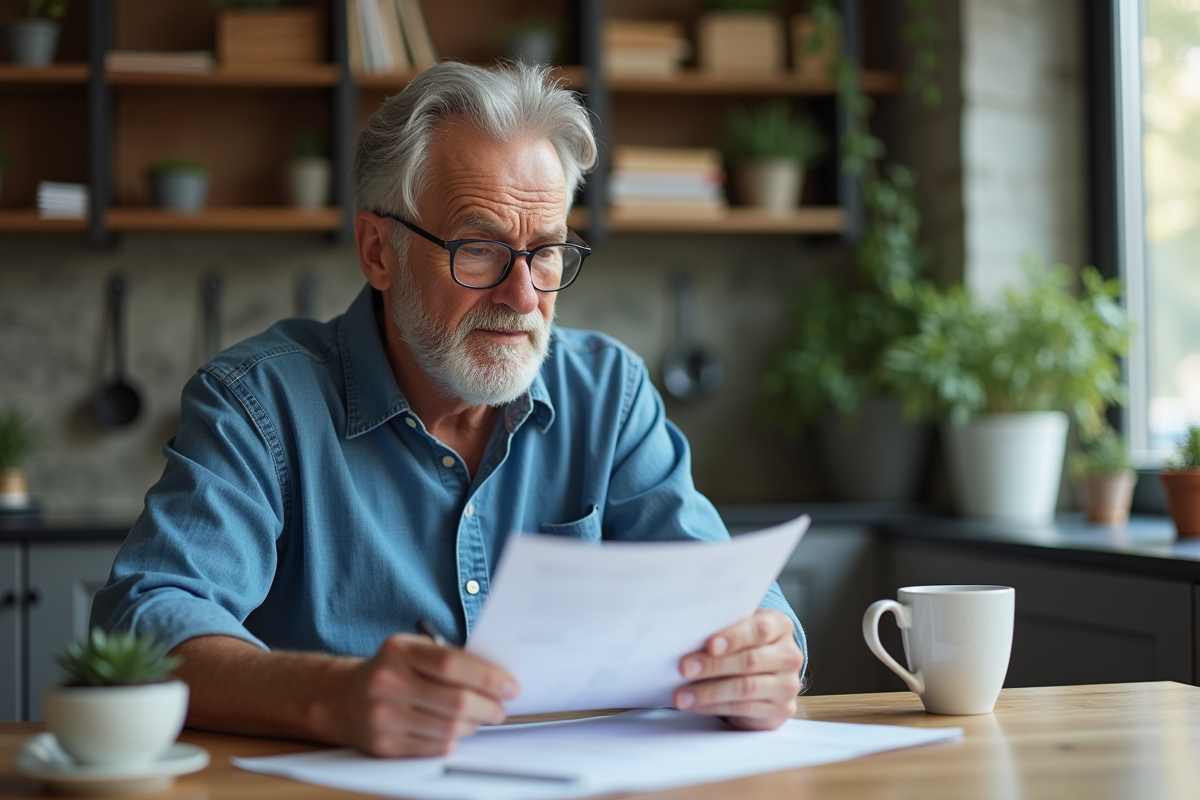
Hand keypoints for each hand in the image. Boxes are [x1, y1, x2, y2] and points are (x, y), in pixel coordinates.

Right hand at [339, 634, 519, 756]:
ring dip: (474, 725)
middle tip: (500, 708)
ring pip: (449, 729)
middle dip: (489, 707)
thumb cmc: (391, 671)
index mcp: (398, 650)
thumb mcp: (413, 651)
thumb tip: (497, 677)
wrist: (343, 698)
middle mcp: (387, 682)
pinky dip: (454, 740)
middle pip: (455, 701)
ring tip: (479, 718)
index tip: (510, 685)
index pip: (452, 664)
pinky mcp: (383, 745)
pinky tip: (456, 730)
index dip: (488, 677)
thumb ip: (449, 658)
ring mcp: (383, 716)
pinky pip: (435, 747)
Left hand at [673, 609, 803, 730]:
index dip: (734, 637)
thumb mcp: (741, 628)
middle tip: (684, 668)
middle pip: (750, 661)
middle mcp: (789, 656)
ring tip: (683, 695)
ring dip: (709, 692)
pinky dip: (715, 707)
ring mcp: (786, 685)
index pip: (760, 630)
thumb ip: (724, 628)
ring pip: (746, 688)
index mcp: (781, 627)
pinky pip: (744, 709)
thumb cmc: (746, 644)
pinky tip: (697, 704)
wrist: (768, 672)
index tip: (710, 645)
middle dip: (713, 665)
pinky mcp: (780, 710)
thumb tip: (686, 636)